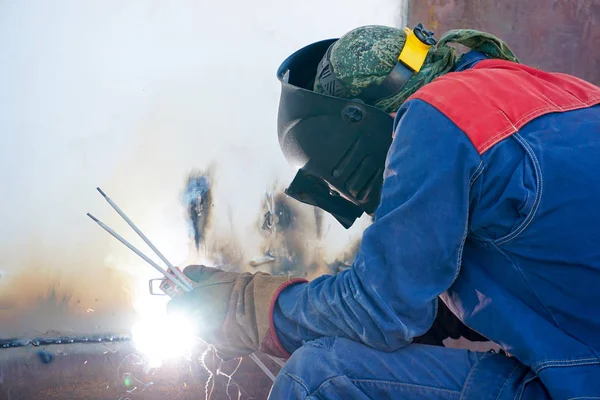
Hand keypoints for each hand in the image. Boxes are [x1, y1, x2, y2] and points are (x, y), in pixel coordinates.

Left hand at [167, 265, 305, 358]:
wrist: (260, 308)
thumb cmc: (237, 289)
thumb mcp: (217, 276)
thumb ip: (199, 273)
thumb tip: (186, 270)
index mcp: (190, 308)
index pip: (172, 308)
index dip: (180, 301)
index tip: (189, 294)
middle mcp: (195, 327)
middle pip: (189, 321)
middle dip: (198, 313)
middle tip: (214, 303)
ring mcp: (209, 341)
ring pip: (206, 333)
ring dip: (213, 324)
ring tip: (229, 314)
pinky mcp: (224, 352)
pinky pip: (220, 344)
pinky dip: (225, 337)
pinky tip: (236, 327)